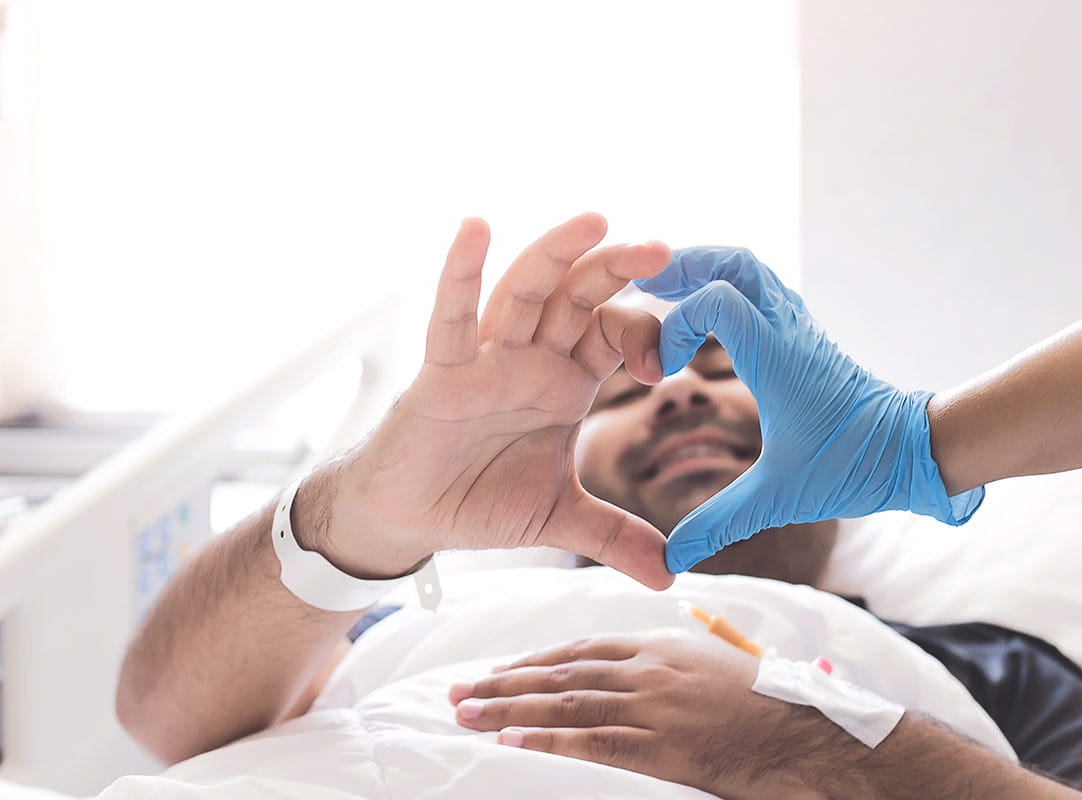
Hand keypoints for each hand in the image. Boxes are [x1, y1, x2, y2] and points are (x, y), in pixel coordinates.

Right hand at [302, 214, 673, 588]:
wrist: (410, 520)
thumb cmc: (478, 498)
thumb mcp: (559, 518)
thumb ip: (615, 537)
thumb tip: (670, 576)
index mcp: (565, 380)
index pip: (614, 334)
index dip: (645, 337)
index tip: (668, 368)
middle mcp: (530, 357)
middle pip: (578, 296)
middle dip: (616, 269)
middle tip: (660, 248)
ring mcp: (486, 358)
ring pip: (524, 291)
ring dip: (557, 254)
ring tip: (593, 219)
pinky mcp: (441, 372)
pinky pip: (451, 318)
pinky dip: (459, 273)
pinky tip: (474, 228)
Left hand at [449, 630, 844, 799]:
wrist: (815, 733)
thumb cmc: (773, 706)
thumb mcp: (718, 668)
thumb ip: (676, 665)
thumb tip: (647, 671)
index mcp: (661, 646)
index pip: (581, 650)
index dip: (533, 662)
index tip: (498, 671)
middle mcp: (649, 668)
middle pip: (560, 674)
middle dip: (505, 683)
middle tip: (458, 692)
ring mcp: (653, 704)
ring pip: (565, 704)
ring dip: (509, 709)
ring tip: (466, 715)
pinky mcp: (662, 743)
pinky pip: (592, 740)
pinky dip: (547, 740)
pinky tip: (511, 740)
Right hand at [634, 247, 985, 571]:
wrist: (917, 451)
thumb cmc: (854, 466)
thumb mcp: (779, 497)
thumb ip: (719, 523)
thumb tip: (670, 562)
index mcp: (777, 357)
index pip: (716, 300)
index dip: (674, 323)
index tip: (661, 370)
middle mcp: (788, 330)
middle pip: (734, 262)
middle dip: (685, 266)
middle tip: (644, 287)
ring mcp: (799, 329)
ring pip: (751, 270)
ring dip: (707, 271)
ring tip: (665, 291)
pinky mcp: (806, 337)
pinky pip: (763, 291)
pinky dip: (728, 289)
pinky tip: (706, 318)